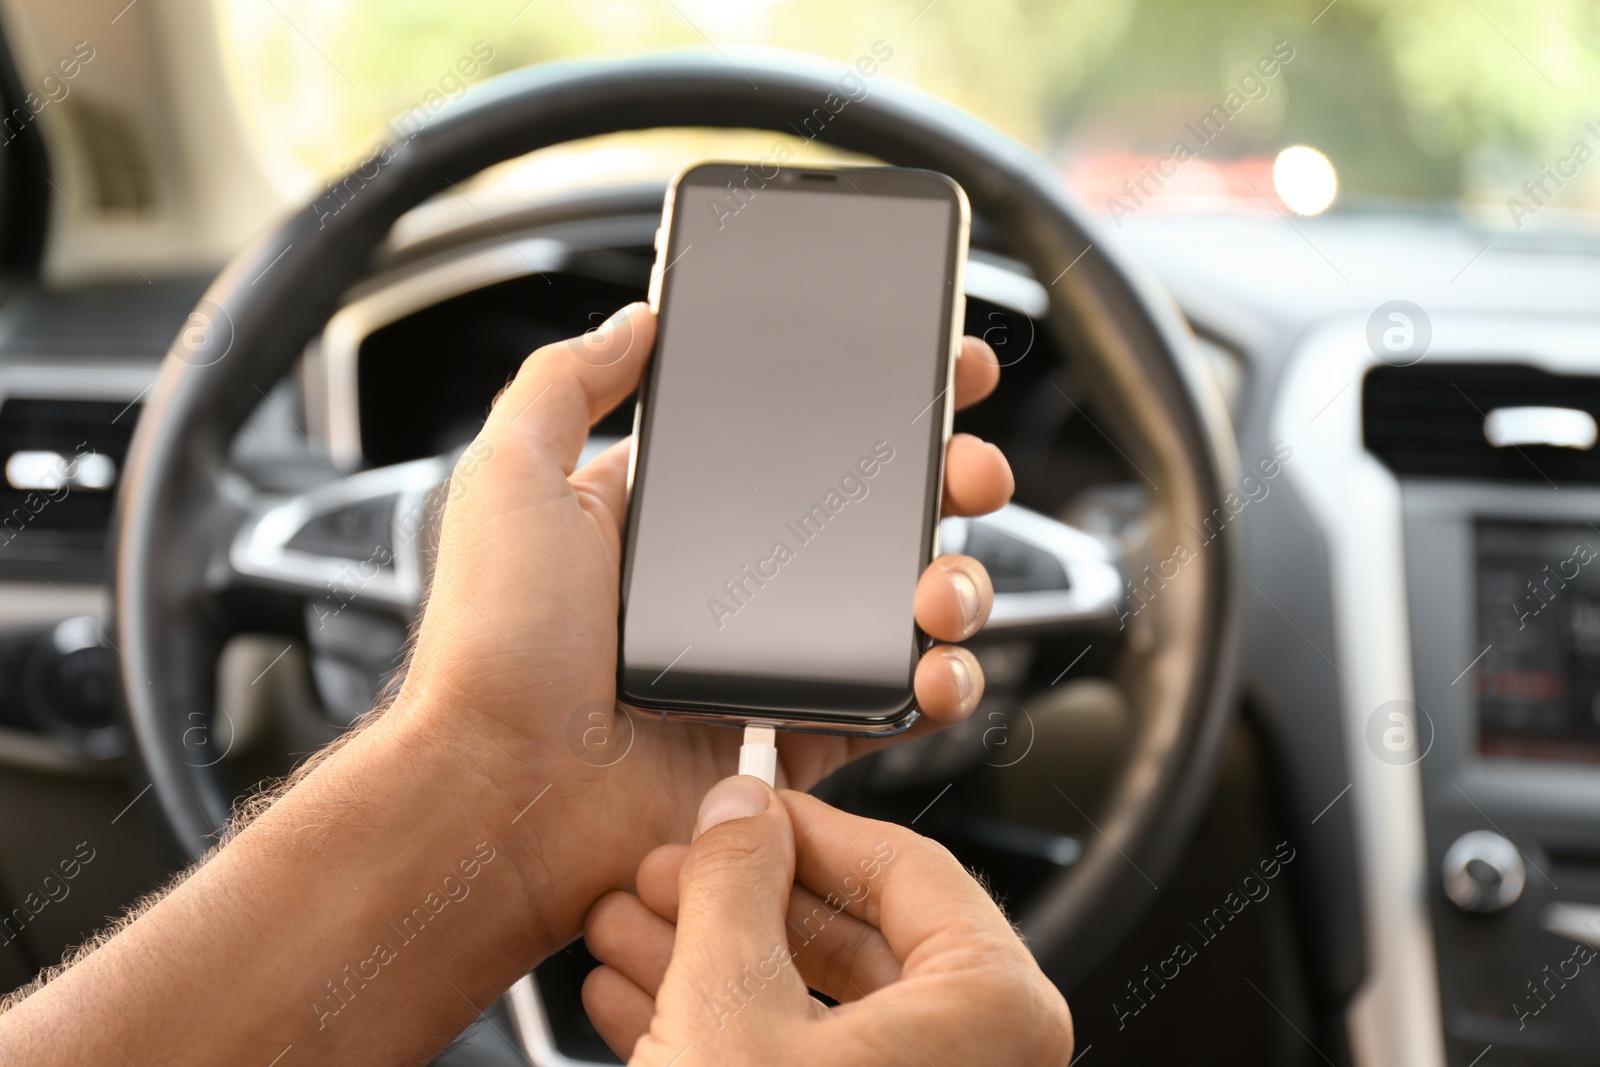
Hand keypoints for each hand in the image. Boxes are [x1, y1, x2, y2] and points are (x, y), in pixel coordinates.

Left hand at [394, 302, 1012, 953]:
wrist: (503, 797)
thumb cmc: (492, 646)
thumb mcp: (509, 481)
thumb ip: (565, 386)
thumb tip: (638, 321)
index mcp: (675, 518)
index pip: (796, 440)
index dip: (873, 403)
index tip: (938, 370)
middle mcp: (731, 584)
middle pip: (872, 517)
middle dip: (944, 482)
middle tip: (968, 470)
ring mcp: (770, 664)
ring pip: (901, 606)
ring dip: (954, 582)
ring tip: (941, 586)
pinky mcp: (794, 740)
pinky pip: (893, 706)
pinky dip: (938, 685)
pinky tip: (935, 668)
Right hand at [580, 775, 1073, 1065]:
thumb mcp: (726, 1005)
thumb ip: (735, 882)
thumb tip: (740, 811)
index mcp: (995, 1008)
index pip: (906, 863)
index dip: (805, 824)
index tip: (743, 808)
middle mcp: (981, 1058)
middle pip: (854, 934)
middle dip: (737, 899)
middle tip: (668, 870)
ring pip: (811, 1005)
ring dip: (708, 962)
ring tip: (624, 931)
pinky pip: (795, 1063)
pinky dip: (716, 1030)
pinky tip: (632, 1000)